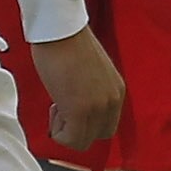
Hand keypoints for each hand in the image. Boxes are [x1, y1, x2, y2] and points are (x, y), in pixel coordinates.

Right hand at [31, 24, 124, 147]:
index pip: (107, 124)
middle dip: (77, 128)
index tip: (70, 107)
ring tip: (56, 105)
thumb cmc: (67, 42)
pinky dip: (58, 132)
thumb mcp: (91, 72)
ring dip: (65, 130)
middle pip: (98, 136)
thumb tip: (78, 104)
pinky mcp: (80, 110)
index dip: (85, 121)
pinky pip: (70, 140)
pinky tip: (53, 108)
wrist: (59, 29)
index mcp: (116, 90)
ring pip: (83, 141)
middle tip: (61, 109)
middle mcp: (112, 100)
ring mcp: (97, 107)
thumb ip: (91, 91)